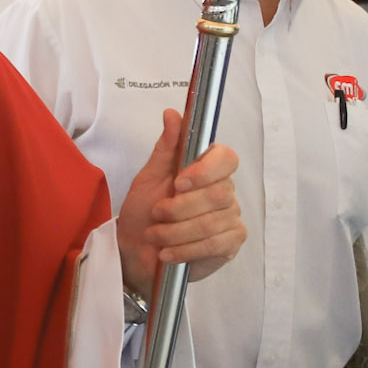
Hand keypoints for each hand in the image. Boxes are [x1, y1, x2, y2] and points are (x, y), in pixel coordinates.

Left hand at [116, 108, 243, 297]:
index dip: (205, 170)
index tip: (178, 183)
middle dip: (179, 208)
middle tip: (156, 214)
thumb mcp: (149, 177)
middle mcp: (225, 191)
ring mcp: (231, 218)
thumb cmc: (143, 212)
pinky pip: (215, 244)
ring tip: (155, 236)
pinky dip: (185, 249)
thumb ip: (165, 148)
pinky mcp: (230, 243)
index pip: (226, 157)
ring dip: (175, 232)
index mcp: (208, 169)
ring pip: (212, 222)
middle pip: (218, 194)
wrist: (136, 251)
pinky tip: (168, 253)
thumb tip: (172, 114)